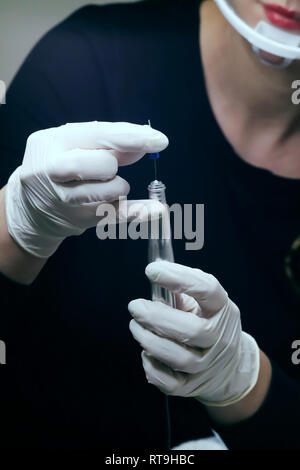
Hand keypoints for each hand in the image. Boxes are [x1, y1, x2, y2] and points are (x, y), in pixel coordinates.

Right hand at [5, 121, 167, 257]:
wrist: (32, 207)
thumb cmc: (60, 168)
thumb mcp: (74, 148)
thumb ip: (108, 145)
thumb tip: (145, 143)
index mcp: (50, 142)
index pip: (98, 135)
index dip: (132, 137)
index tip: (160, 141)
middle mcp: (51, 170)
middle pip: (104, 166)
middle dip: (115, 166)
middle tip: (110, 169)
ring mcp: (61, 199)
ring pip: (110, 193)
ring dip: (119, 187)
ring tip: (109, 186)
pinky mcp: (75, 220)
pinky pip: (115, 214)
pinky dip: (136, 210)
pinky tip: (152, 209)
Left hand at [128, 260, 259, 406]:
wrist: (230, 367)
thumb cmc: (208, 324)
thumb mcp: (204, 303)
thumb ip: (182, 288)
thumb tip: (154, 270)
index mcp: (223, 309)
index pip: (207, 290)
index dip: (179, 278)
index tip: (151, 270)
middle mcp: (220, 338)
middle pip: (192, 331)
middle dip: (157, 318)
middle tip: (135, 306)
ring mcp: (209, 365)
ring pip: (180, 358)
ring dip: (150, 341)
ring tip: (136, 326)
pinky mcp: (194, 386)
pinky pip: (170, 383)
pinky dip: (152, 366)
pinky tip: (145, 352)